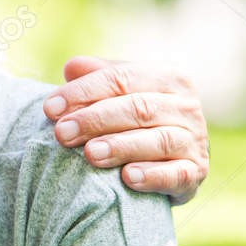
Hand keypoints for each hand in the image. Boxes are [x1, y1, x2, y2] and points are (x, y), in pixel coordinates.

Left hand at [43, 56, 208, 204]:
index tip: (50, 108)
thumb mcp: (120, 93)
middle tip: (62, 133)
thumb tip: (71, 68)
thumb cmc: (138, 119)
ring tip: (90, 154)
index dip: (84, 92)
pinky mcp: (195, 173)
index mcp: (168, 77)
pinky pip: (176, 174)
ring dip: (121, 146)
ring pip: (158, 139)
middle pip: (138, 108)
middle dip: (96, 119)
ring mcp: (194, 140)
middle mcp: (186, 106)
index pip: (121, 79)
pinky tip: (128, 178)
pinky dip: (153, 176)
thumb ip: (98, 77)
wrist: (175, 158)